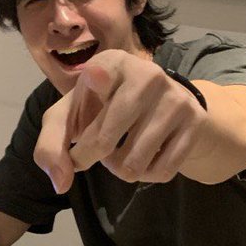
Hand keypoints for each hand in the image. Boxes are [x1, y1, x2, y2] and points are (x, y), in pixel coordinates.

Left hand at [34, 50, 209, 192]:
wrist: (159, 104)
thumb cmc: (101, 109)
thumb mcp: (68, 118)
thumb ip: (51, 146)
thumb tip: (60, 183)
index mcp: (111, 62)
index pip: (96, 78)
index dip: (89, 93)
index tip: (95, 79)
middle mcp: (147, 74)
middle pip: (104, 142)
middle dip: (91, 158)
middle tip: (94, 152)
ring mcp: (175, 97)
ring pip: (133, 164)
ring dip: (119, 169)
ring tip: (120, 152)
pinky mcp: (195, 120)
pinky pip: (162, 172)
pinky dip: (146, 175)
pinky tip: (145, 156)